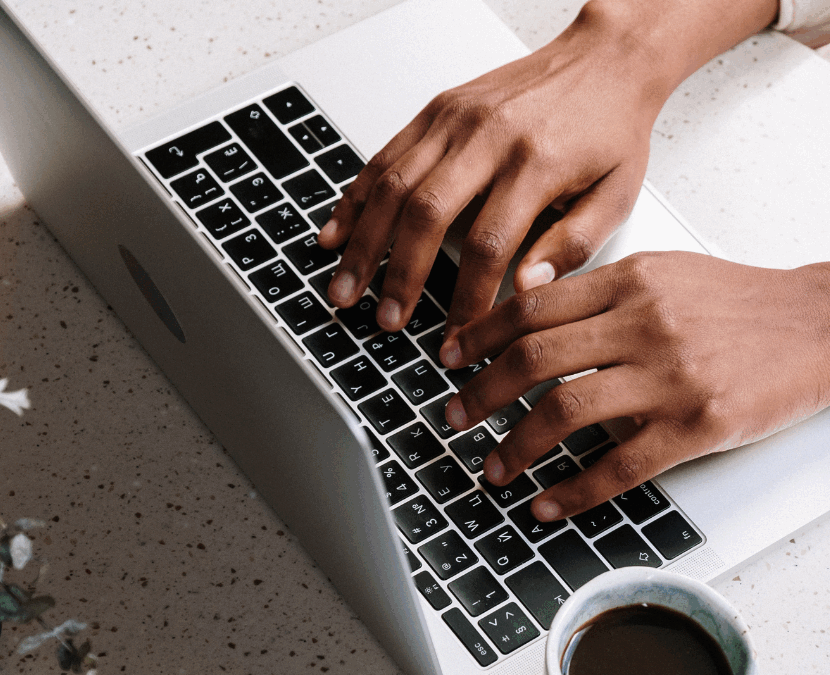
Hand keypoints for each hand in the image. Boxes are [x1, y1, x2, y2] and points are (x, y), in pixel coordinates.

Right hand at [316, 4, 675, 333]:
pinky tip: (337, 232)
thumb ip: (573, 246)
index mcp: (536, 164)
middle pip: (426, 214)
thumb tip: (526, 290)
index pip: (489, 247)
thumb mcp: (616, 195)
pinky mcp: (438, 110)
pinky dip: (355, 198)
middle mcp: (489, 137)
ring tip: (343, 288)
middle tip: (383, 319)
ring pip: (393, 185)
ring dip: (362, 243)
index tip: (455, 339)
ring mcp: (456, 119)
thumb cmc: (610, 129)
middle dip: (397, 275)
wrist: (607, 56)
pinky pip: (385, 156)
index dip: (465, 301)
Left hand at [441, 252, 829, 519]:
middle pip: (534, 358)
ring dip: (516, 446)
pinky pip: (619, 466)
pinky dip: (573, 491)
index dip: (479, 336)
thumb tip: (527, 309)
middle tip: (454, 417)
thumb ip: (599, 292)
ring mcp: (670, 376)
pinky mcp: (696, 425)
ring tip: (492, 466)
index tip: (450, 359)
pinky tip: (546, 504)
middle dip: (481, 393)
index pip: (532, 306)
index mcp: (631, 281)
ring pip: (565, 411)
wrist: (820, 324)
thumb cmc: (738, 303)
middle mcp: (645, 323)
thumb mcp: (665, 273)